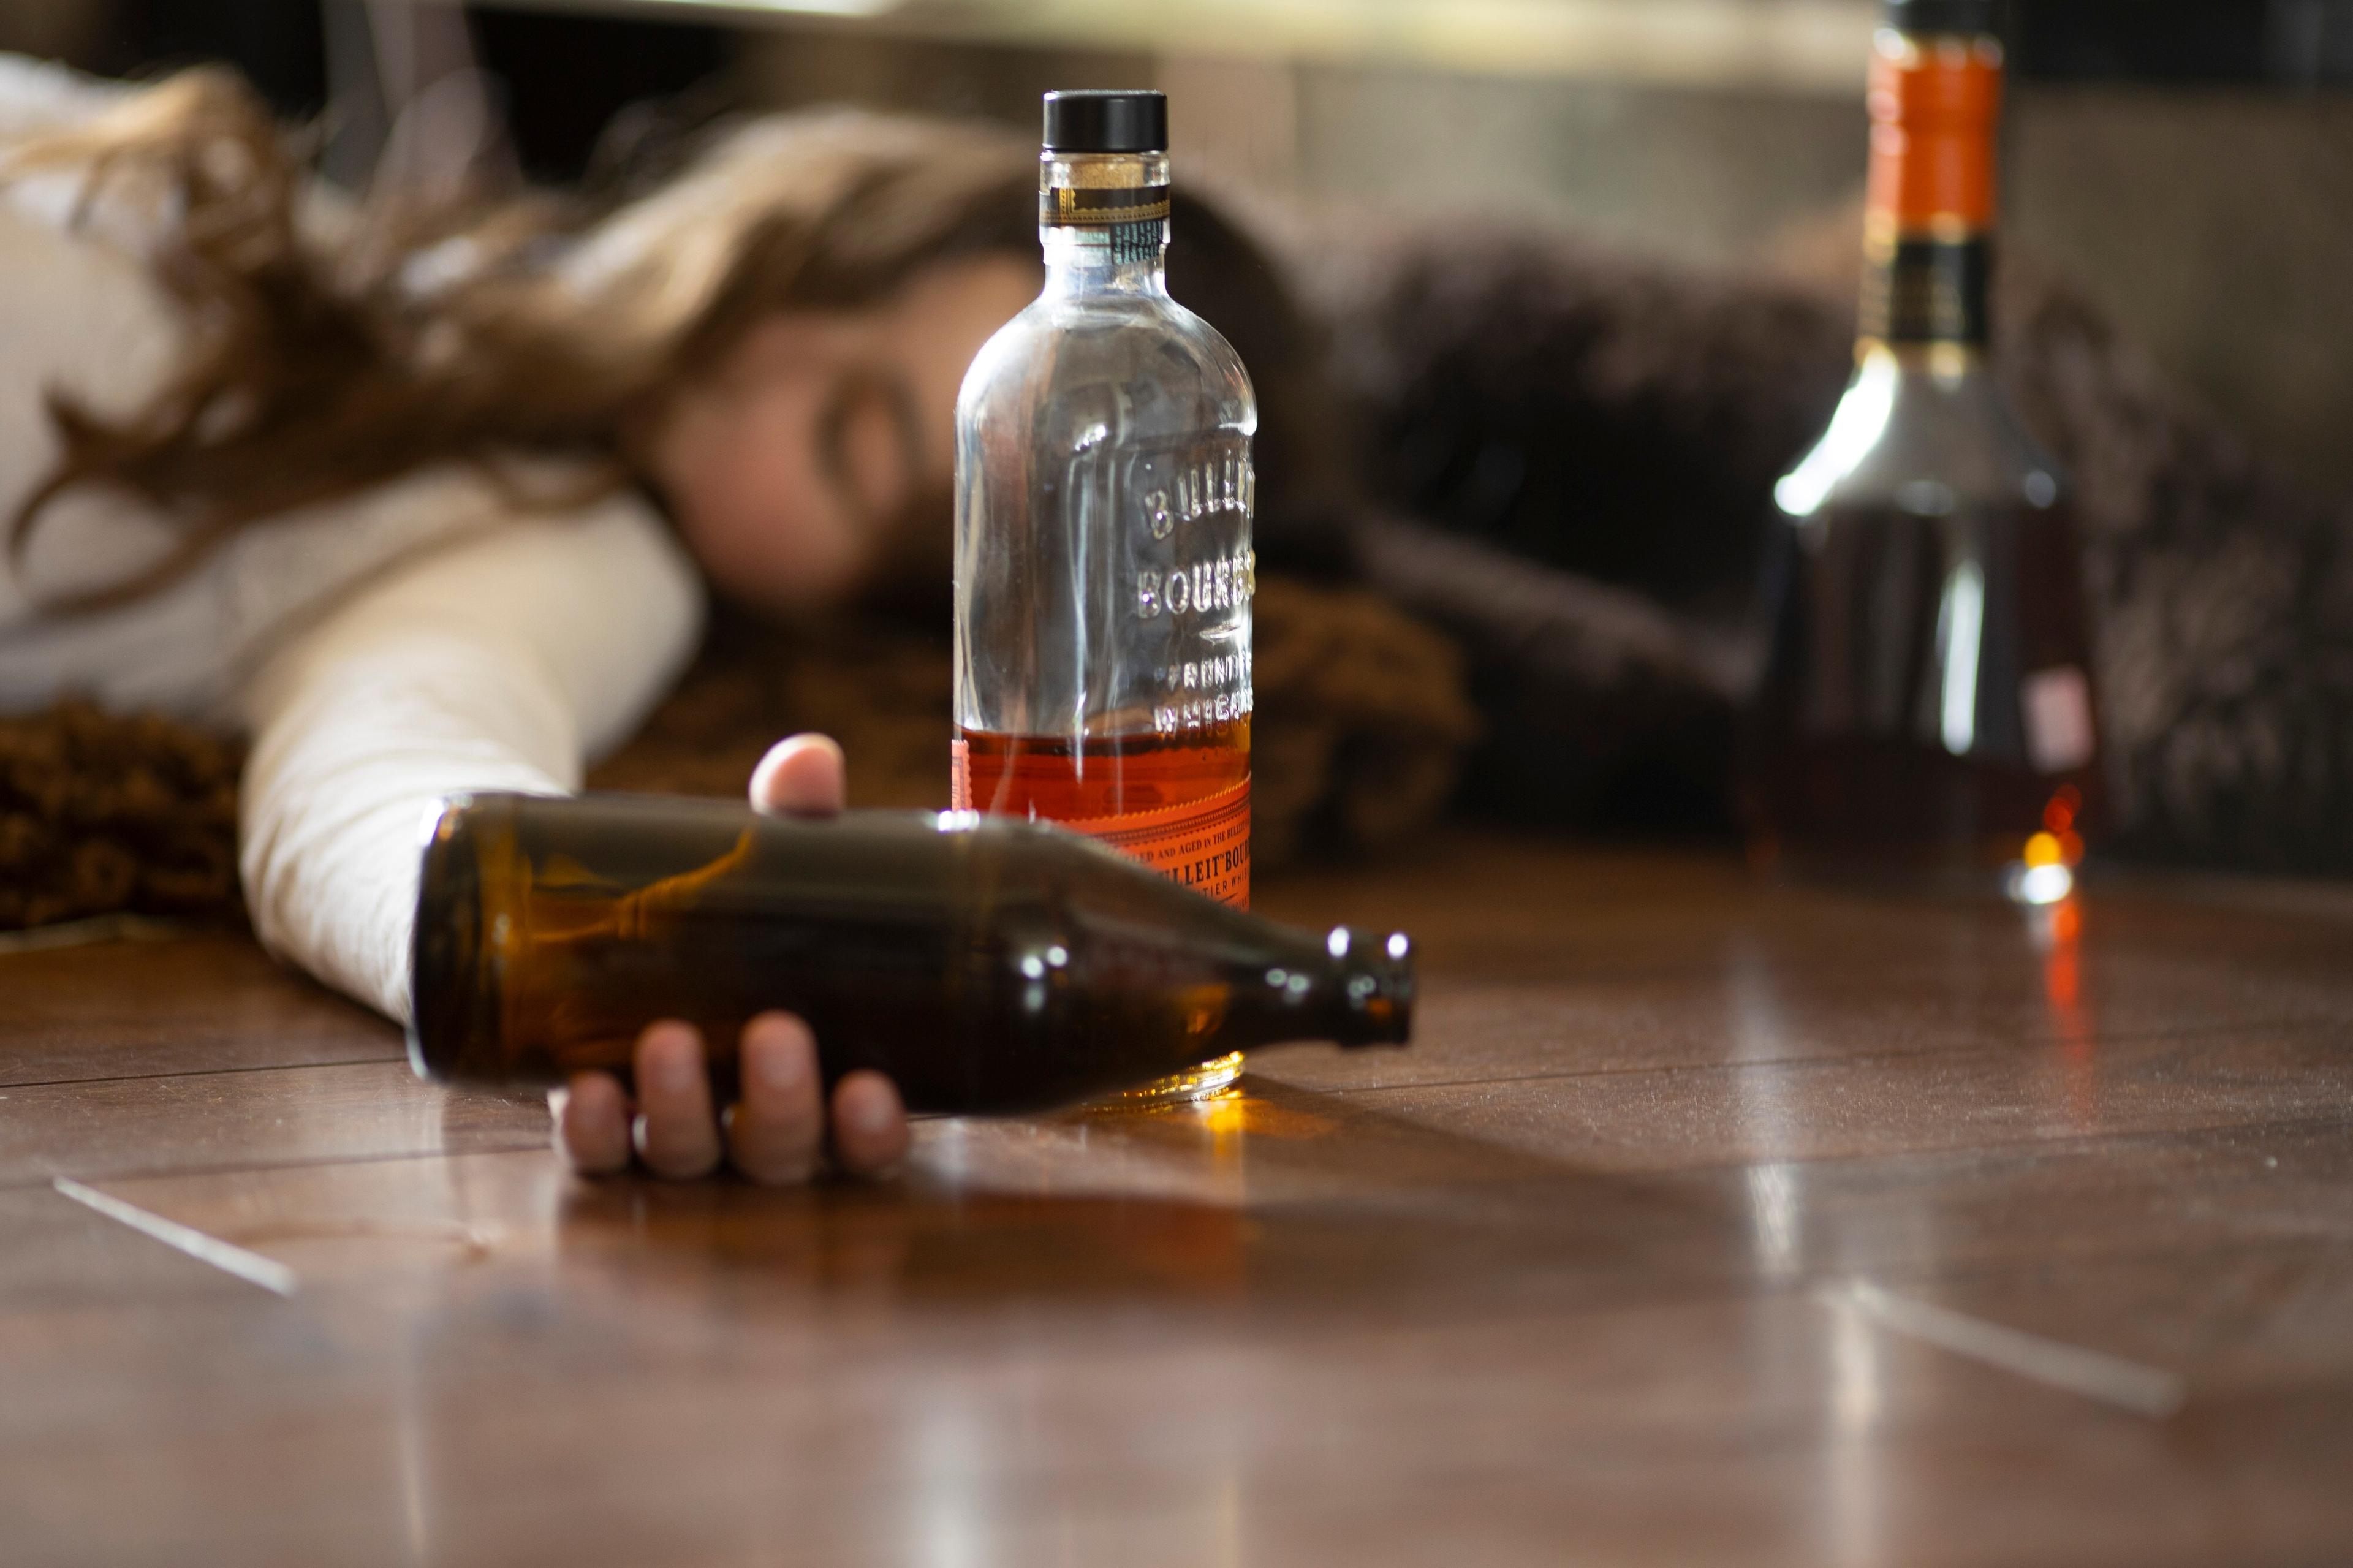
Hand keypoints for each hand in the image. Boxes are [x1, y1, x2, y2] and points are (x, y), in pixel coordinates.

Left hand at [547, 734, 910, 1181]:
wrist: (628, 923)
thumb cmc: (739, 914)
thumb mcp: (772, 872)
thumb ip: (794, 825)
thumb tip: (809, 758)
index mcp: (829, 1087)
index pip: (864, 1144)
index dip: (870, 1137)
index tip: (870, 1091)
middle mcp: (758, 1130)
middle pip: (777, 1157)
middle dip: (778, 1107)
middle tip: (772, 1033)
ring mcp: (680, 1136)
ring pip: (689, 1160)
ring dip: (680, 1112)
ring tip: (667, 1039)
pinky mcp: (606, 1127)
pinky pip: (598, 1155)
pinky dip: (594, 1132)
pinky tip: (585, 1090)